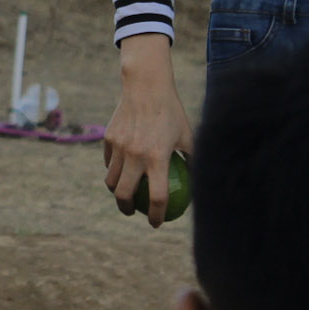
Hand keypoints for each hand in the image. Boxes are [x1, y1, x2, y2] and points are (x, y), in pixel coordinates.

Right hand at [102, 33, 193, 227]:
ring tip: (124, 194)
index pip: (157, 198)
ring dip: (117, 192)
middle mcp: (135, 155)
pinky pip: (109, 162)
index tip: (157, 223)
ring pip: (111, 180)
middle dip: (127, 209)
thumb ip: (192, 161)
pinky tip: (121, 171)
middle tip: (134, 211)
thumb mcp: (188, 136)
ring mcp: (119, 147)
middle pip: (124, 195)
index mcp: (157, 158)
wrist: (146, 86)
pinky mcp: (109, 138)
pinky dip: (114, 171)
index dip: (157, 216)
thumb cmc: (172, 112)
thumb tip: (199, 184)